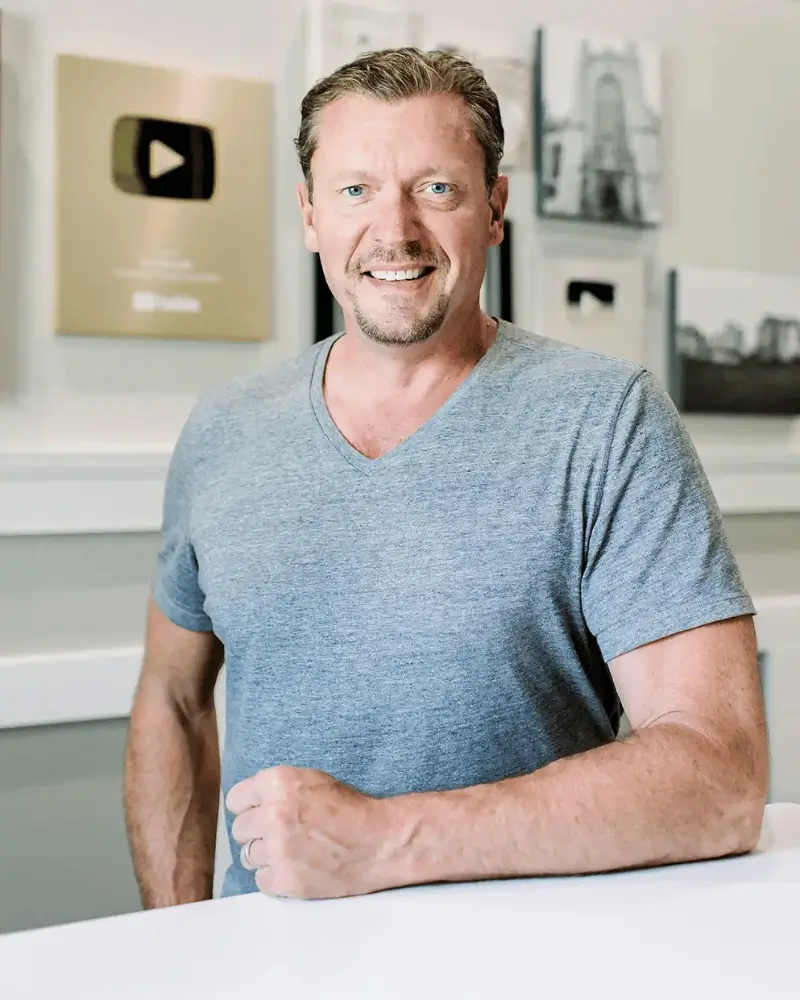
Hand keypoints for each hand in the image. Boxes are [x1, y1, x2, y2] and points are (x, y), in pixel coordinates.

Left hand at [226, 765, 396, 899]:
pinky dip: (275, 877)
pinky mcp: (284, 879)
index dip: (249, 808)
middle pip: (239, 829)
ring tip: (290, 852)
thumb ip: (277, 788)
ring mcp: (277, 849)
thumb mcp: (312, 780)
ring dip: (265, 855)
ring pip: (247, 856)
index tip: (259, 814)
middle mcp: (273, 814)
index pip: (236, 799)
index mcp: (279, 783)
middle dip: (256, 832)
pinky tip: (295, 868)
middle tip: (279, 835)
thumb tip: (250, 802)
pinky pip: (261, 880)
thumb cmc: (349, 808)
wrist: (378, 843)